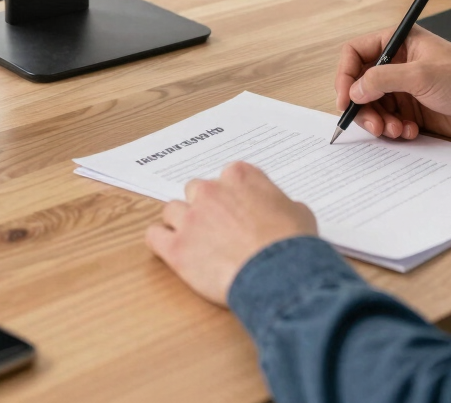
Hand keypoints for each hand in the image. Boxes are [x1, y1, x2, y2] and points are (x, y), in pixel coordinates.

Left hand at [145, 161, 316, 305]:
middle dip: (204, 206)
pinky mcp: (176, 247)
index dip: (231, 196)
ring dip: (181, 223)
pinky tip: (170, 249)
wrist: (278, 273)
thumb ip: (277, 202)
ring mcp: (191, 218)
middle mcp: (211, 190)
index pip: (226, 177)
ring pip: (172, 210)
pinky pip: (154, 236)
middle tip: (216, 227)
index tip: (236, 209)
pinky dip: (160, 241)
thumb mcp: (297, 211)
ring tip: (194, 241)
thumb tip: (277, 211)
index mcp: (240, 176)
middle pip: (196, 190)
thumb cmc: (291, 243)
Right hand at [335, 25, 450, 140]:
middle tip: (373, 125)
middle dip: (363, 106)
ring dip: (379, 121)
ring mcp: (405, 88)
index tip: (345, 99)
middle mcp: (398, 63)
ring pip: (373, 106)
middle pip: (361, 84)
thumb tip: (354, 89)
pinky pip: (390, 121)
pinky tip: (410, 132)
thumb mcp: (421, 75)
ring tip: (395, 130)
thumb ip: (382, 79)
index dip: (345, 75)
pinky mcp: (414, 110)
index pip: (355, 53)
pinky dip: (394, 129)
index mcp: (399, 42)